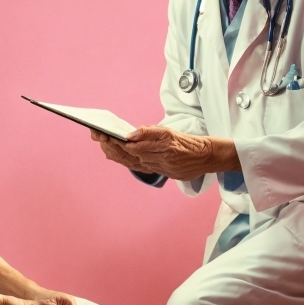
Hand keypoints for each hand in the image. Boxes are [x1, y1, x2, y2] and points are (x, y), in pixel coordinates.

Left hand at [91, 126, 240, 179]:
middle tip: (97, 135)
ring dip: (115, 152)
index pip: (130, 145)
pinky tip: (117, 152)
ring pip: (130, 161)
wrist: (206, 157)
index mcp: (159, 147)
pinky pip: (139, 166)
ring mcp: (158, 167)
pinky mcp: (161, 172)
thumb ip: (150, 132)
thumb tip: (130, 134)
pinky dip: (126, 158)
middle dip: (110, 146)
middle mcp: (156, 160)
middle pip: (127, 155)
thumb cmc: (187, 142)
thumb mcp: (169, 132)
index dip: (115, 140)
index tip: (102, 134)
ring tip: (103, 143)